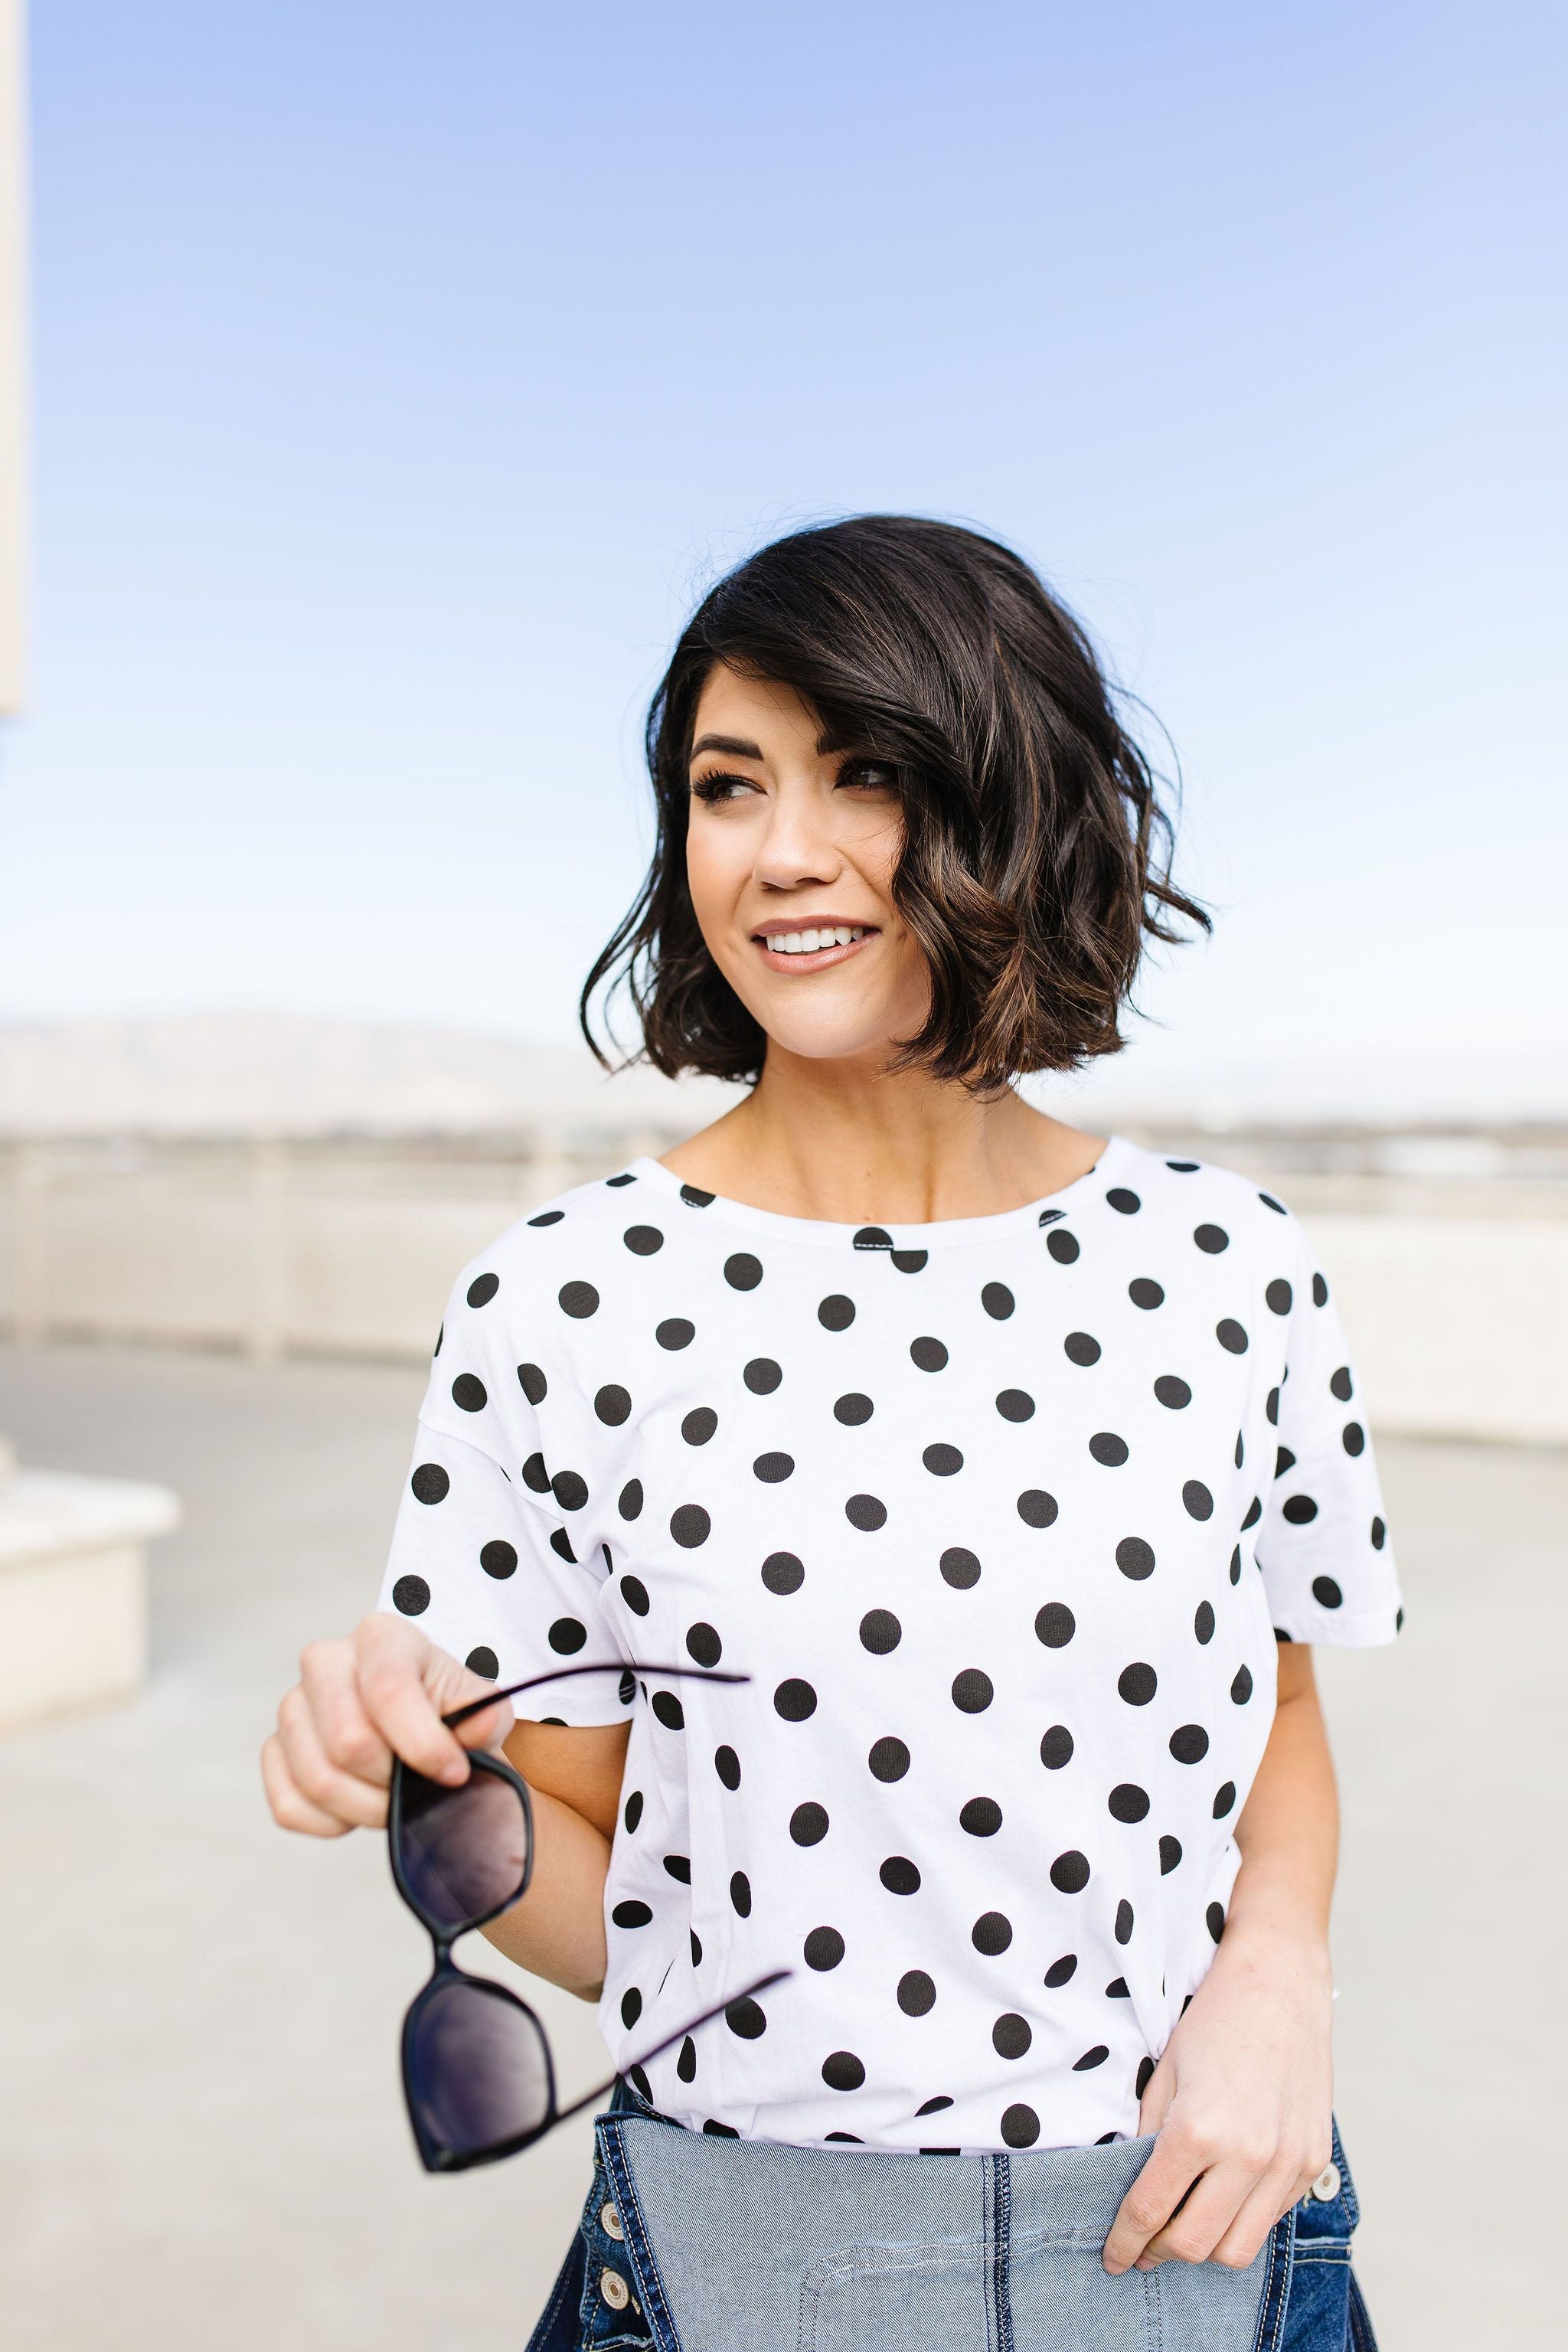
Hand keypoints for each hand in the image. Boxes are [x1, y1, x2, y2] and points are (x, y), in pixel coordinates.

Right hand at [261, 1613, 513, 1837]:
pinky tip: (360, 1804)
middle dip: (391, 1782)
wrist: (421, 1733)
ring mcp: (292, 1706)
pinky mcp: (274, 1751)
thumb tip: (479, 1724)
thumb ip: (485, 1716)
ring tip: (395, 1800)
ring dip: (366, 1808)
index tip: (454, 1774)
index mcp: (381, 1637)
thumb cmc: (449, 1715)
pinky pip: (290, 1805)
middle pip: (346, 1741)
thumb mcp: (480, 1708)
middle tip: (418, 1789)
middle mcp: (326, 1661)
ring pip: (318, 1779)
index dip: (423, 1743)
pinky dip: (333, 1822)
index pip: (388, 1689)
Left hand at [1101, 1927, 1333, 2274]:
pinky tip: (1223, 2196)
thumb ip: (1147, 2139)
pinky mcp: (1311, 2162)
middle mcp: (1248, 2156)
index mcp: (1199, 2130)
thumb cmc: (1215, 2019)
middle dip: (1160, 2252)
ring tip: (1182, 2225)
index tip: (1114, 2258)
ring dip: (1204, 2247)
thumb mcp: (1163, 2075)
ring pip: (1239, 2249)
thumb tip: (1133, 2191)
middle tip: (1143, 2243)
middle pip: (1195, 2246)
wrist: (1279, 1982)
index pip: (1151, 2212)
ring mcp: (1286, 2164)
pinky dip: (1242, 2220)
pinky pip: (1271, 2219)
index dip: (1125, 2242)